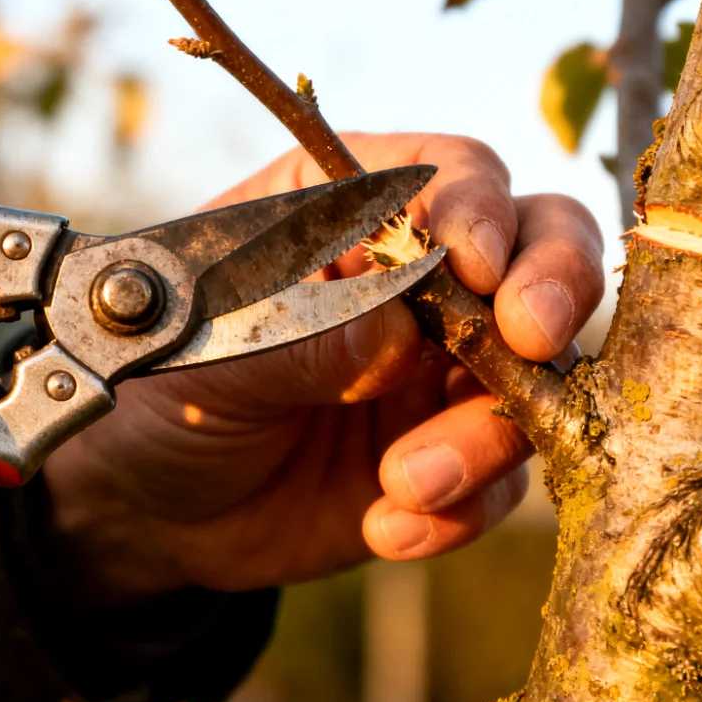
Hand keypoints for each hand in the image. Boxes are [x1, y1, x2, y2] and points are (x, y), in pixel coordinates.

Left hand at [42, 133, 603, 602]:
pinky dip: (459, 510)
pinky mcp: (452, 455)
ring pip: (536, 373)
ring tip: (405, 482)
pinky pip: (502, 479)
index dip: (480, 208)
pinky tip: (386, 528)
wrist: (148, 509)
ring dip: (485, 435)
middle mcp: (421, 277)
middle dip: (553, 288)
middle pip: (541, 246)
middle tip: (531, 339)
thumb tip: (398, 336)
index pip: (453, 173)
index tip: (477, 264)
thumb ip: (303, 340)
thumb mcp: (213, 355)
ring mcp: (445, 366)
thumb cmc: (163, 393)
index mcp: (352, 206)